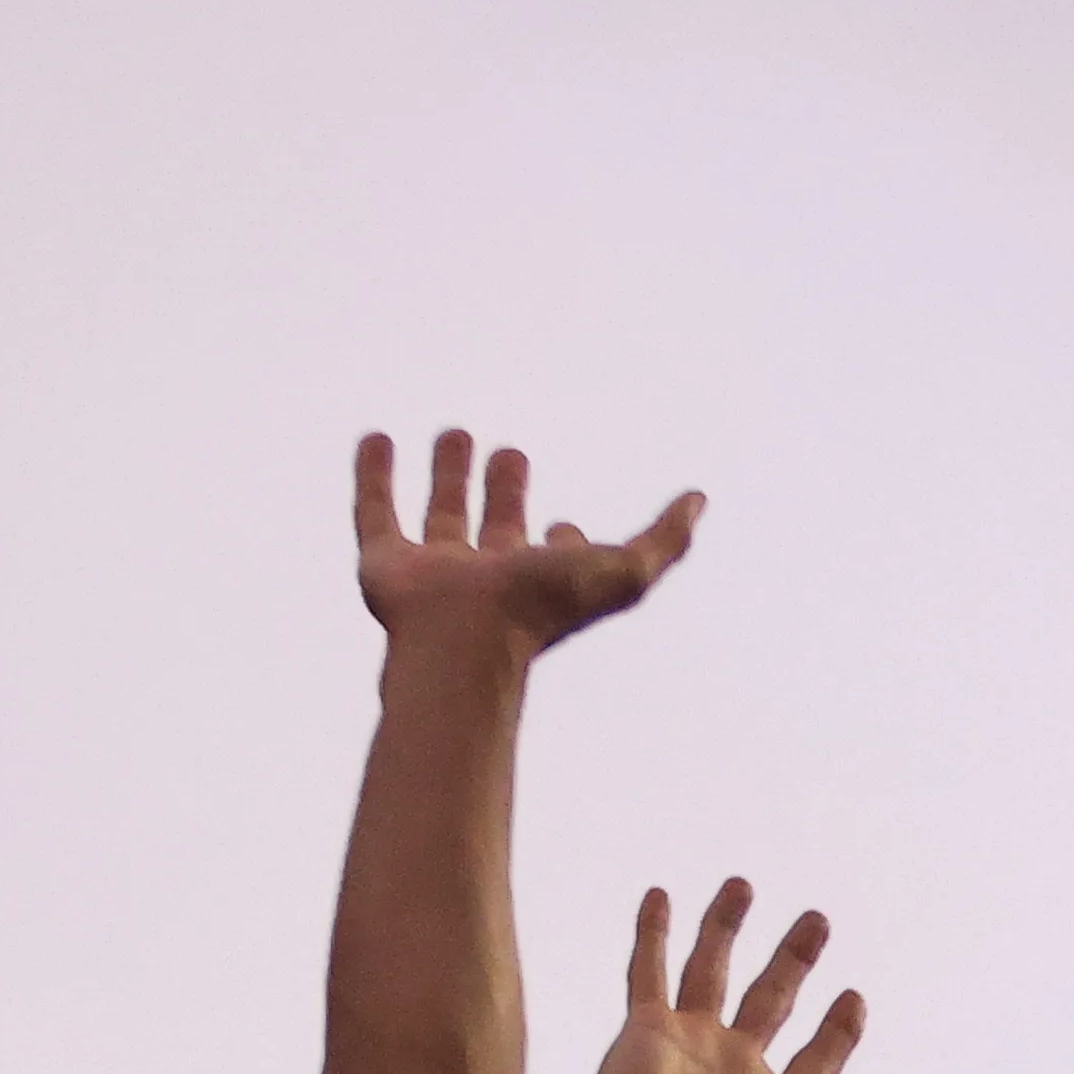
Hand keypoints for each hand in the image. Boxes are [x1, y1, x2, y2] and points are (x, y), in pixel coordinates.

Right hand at [352, 426, 695, 658]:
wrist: (465, 640)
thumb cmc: (546, 609)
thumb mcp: (626, 571)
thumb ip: (666, 538)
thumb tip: (700, 498)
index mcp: (546, 582)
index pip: (558, 559)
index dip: (568, 543)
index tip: (568, 527)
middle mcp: (492, 577)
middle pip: (500, 528)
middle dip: (507, 492)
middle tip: (512, 455)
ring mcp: (437, 570)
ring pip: (444, 514)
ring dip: (451, 476)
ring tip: (456, 433)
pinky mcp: (385, 563)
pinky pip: (374, 510)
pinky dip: (372, 474)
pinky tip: (376, 437)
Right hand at [561, 879, 938, 1073]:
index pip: (818, 1057)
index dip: (838, 1030)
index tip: (855, 995)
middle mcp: (732, 1071)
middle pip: (774, 999)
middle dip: (795, 960)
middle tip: (818, 919)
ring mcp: (687, 1048)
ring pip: (713, 970)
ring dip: (726, 927)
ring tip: (745, 884)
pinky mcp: (645, 1033)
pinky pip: (649, 970)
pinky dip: (654, 932)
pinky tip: (662, 894)